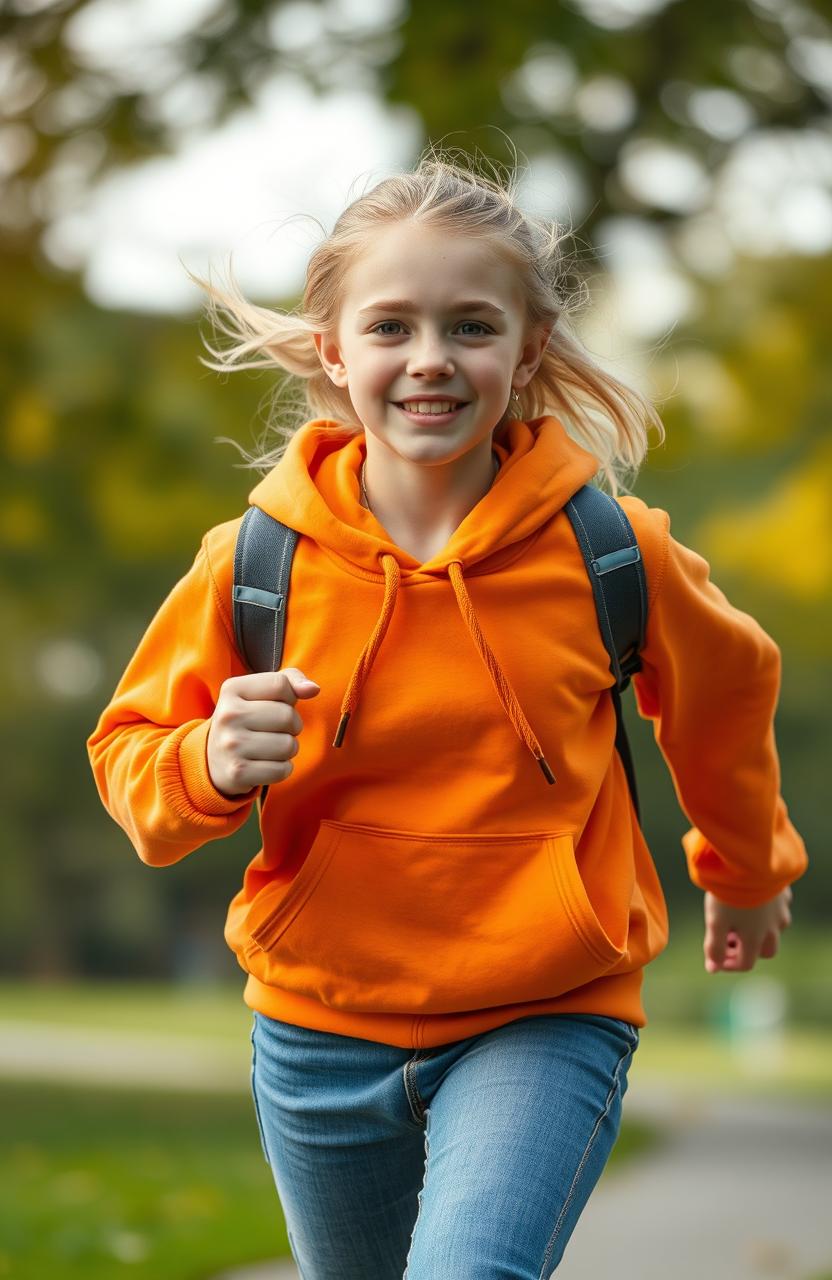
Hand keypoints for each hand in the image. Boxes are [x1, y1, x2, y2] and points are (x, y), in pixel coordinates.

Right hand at [206, 668, 320, 796]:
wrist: (214, 759)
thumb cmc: (248, 719)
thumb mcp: (261, 692)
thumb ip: (290, 680)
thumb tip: (313, 689)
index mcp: (232, 689)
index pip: (281, 684)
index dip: (289, 697)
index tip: (276, 705)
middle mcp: (228, 715)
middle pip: (288, 716)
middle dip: (292, 726)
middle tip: (276, 730)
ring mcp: (230, 745)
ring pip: (288, 745)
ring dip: (288, 749)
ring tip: (271, 748)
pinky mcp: (237, 772)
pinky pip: (282, 770)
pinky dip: (282, 768)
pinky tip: (266, 764)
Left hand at [703, 886, 792, 972]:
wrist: (751, 861)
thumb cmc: (730, 894)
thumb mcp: (716, 921)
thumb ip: (714, 947)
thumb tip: (713, 968)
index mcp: (756, 938)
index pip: (746, 963)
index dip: (728, 965)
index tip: (715, 957)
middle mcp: (774, 928)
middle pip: (765, 950)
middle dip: (747, 949)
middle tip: (729, 937)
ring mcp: (781, 910)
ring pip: (774, 929)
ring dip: (758, 930)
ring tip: (738, 918)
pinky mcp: (783, 893)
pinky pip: (777, 908)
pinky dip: (765, 911)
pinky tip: (751, 900)